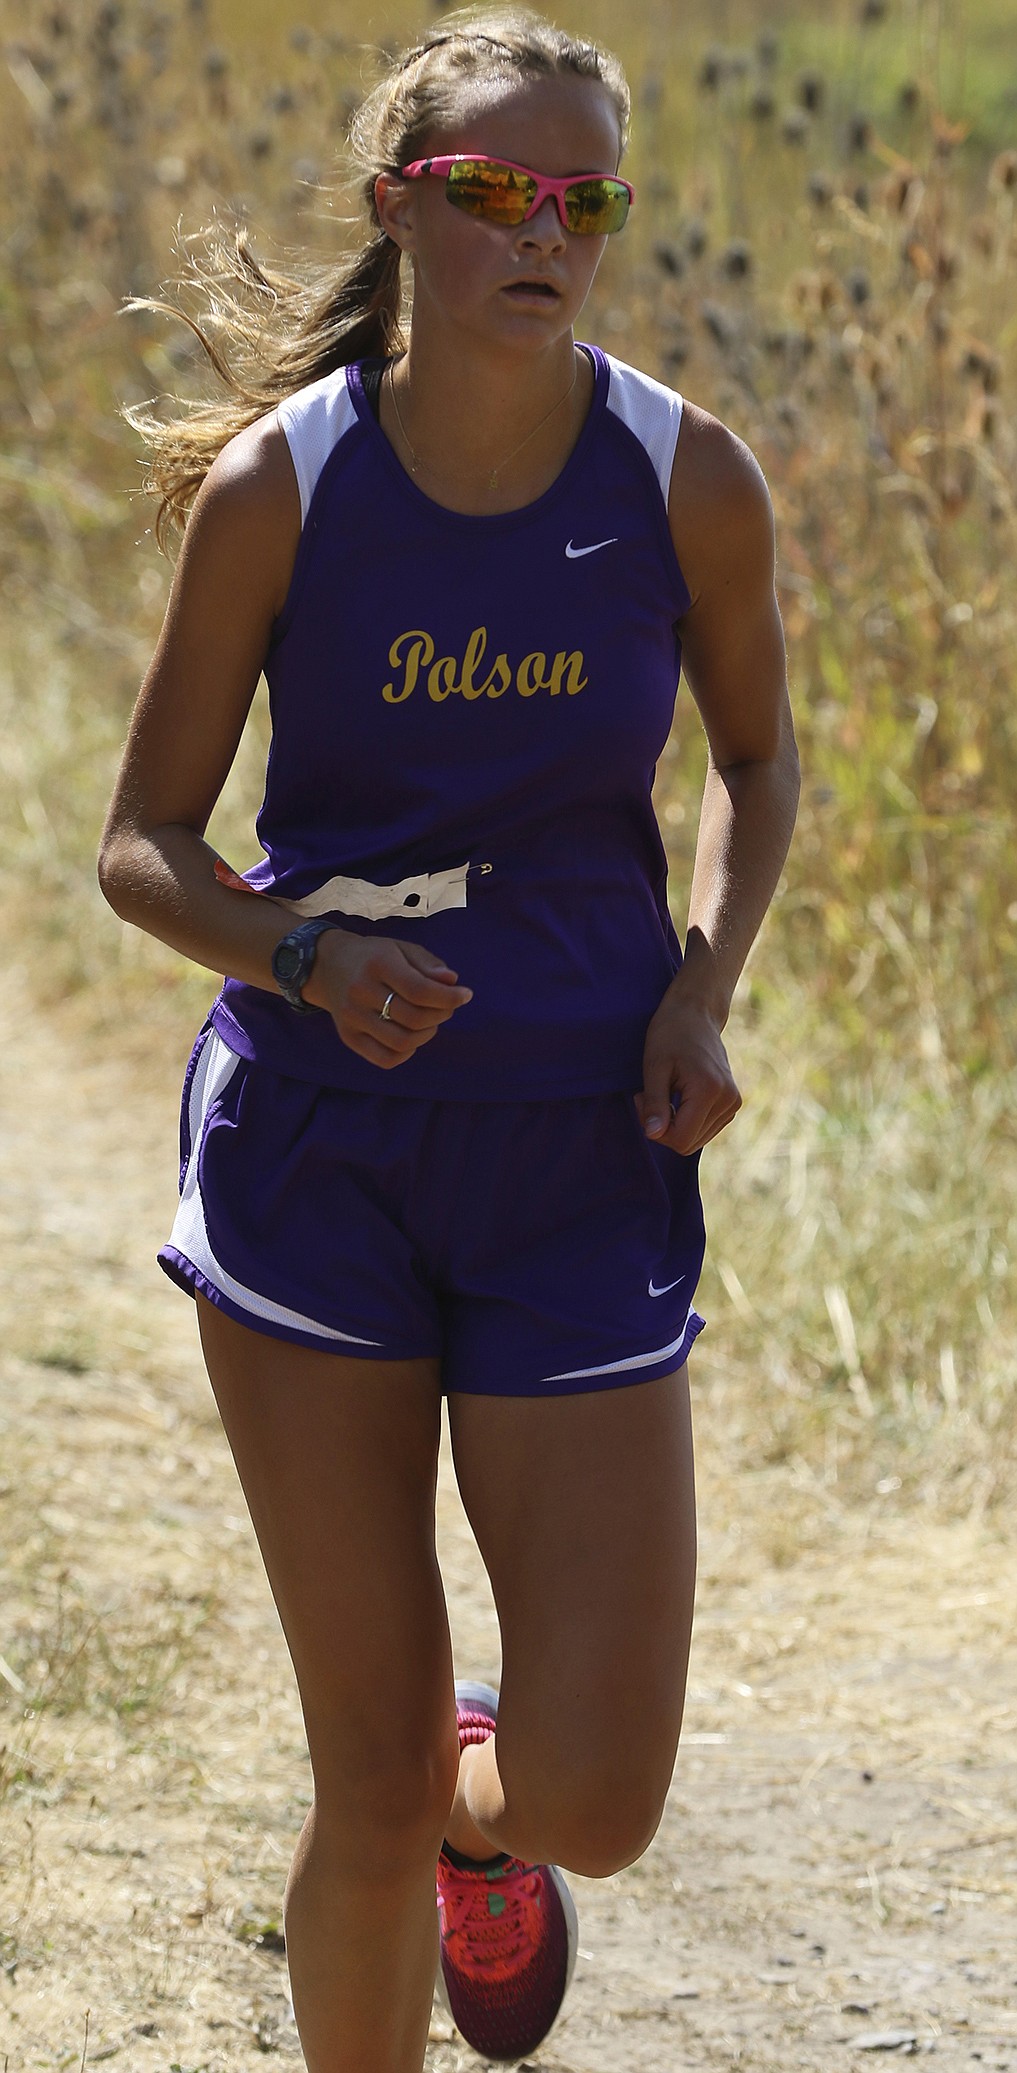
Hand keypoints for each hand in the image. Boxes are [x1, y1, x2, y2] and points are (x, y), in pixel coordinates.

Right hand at [306, 931, 472, 1068]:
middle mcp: (360, 991)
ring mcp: (351, 1017)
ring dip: (427, 1034)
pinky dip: (407, 1051)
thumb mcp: (401, 948)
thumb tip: (452, 982)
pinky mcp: (348, 1036)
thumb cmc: (374, 956)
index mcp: (378, 963)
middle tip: (446, 1006)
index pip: (419, 990)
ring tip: (430, 1020)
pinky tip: (412, 1035)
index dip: (448, 997)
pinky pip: (386, 1058)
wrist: (327, 965)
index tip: (465, 995)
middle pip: (414, 1018)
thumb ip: (429, 964)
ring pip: (402, 1041)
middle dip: (441, 1014)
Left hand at [635, 987, 741, 1154]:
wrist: (696, 1014)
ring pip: (695, 1140)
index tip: (642, 1099)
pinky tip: (677, 1097)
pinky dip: (686, 1121)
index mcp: (710, 1090)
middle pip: (688, 1143)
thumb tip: (653, 1135)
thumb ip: (654, 1103)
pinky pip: (703, 1130)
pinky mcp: (732, 1104)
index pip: (680, 1139)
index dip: (655, 1129)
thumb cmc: (670, 1034)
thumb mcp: (654, 1067)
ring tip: (664, 1092)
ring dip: (674, 1124)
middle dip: (663, 1127)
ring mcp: (733, 1103)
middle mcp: (728, 1100)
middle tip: (648, 1097)